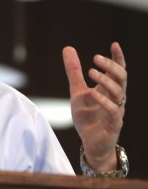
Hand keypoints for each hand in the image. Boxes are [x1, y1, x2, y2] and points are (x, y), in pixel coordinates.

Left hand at [63, 42, 126, 171]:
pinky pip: (113, 110)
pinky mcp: (114, 124)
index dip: (118, 58)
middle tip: (96, 57)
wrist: (90, 144)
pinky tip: (92, 93)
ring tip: (91, 71)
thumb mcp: (77, 91)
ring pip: (119, 92)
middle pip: (121, 78)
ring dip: (105, 81)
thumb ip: (74, 72)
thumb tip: (68, 48)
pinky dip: (104, 100)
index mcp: (109, 89)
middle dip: (111, 66)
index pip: (118, 71)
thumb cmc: (87, 117)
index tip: (114, 44)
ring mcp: (116, 110)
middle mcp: (116, 98)